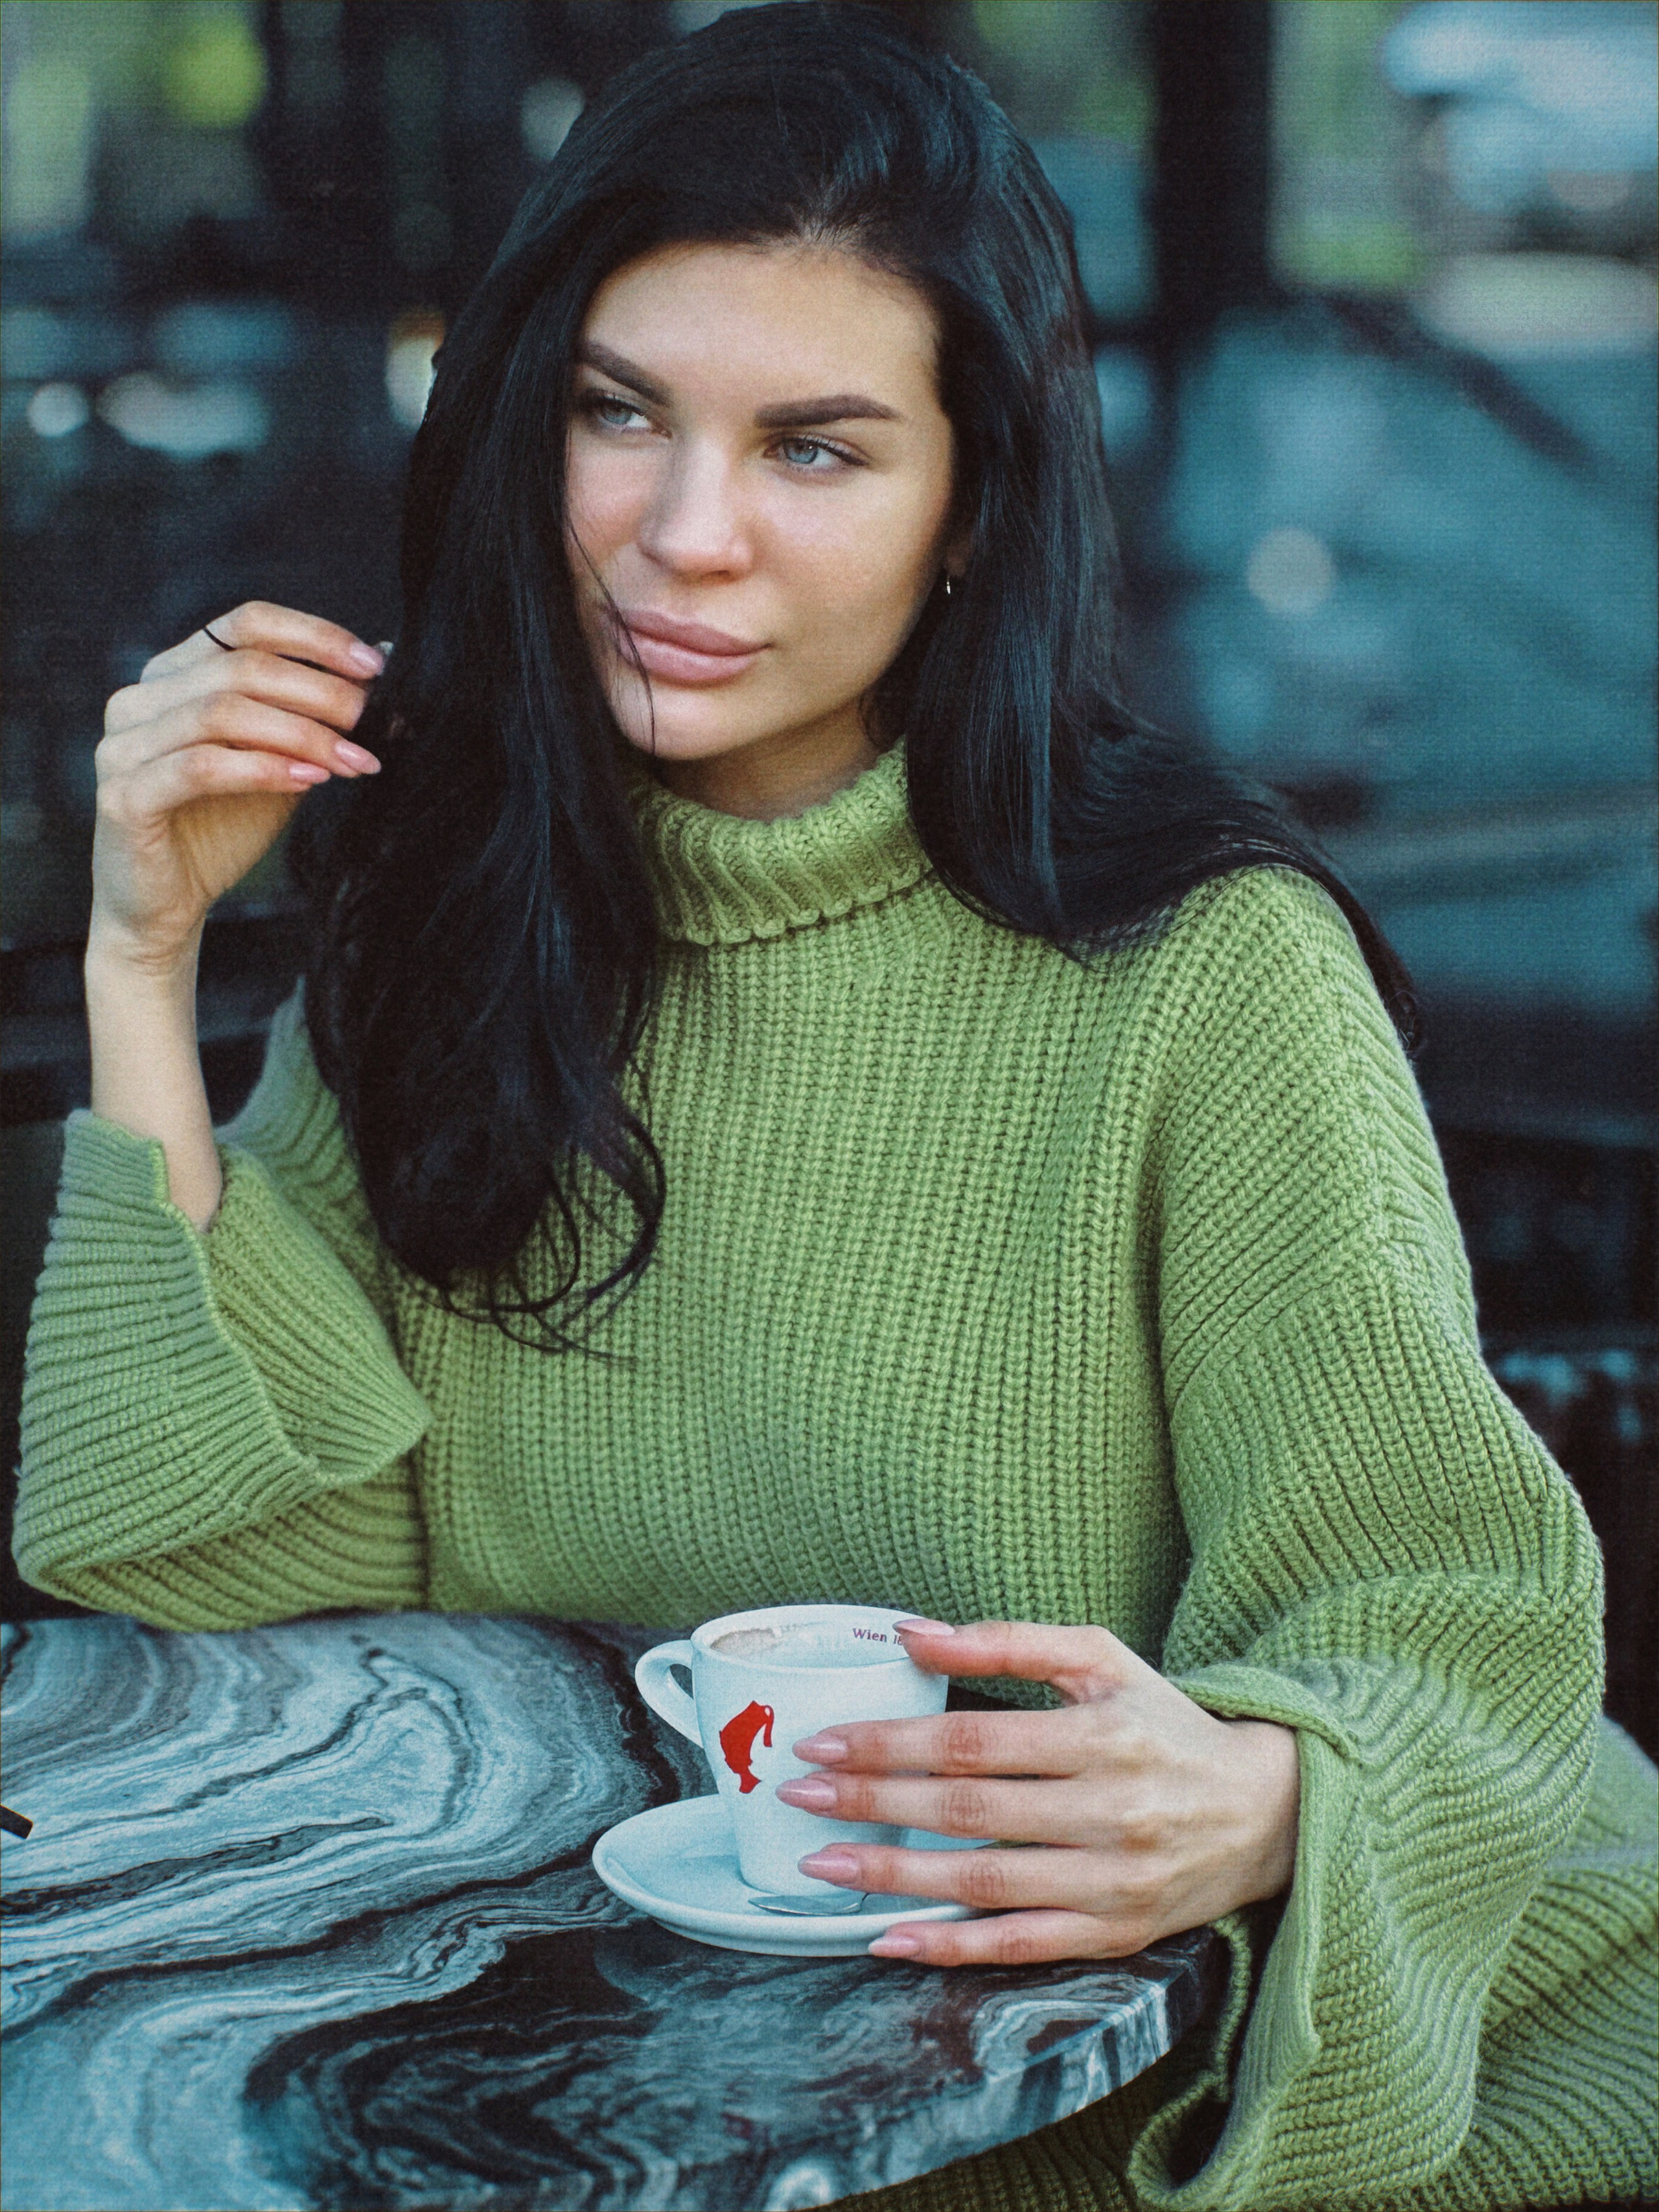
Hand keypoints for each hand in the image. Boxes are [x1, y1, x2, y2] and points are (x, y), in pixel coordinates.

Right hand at [90, 602, 386, 972]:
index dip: (314, 637)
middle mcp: (141, 697)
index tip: (373, 665)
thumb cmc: (224, 827)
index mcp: (175, 673)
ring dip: (301, 734)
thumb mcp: (282, 763)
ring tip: (354, 761)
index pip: (246, 624)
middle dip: (320, 691)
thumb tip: (381, 661)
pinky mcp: (124, 795)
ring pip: (222, 712)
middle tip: (374, 719)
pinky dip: (262, 769)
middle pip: (242, 667)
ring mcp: (125, 744)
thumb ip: (315, 717)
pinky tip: (309, 781)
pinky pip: (200, 767)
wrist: (166, 906)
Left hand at [777, 1619, 1299, 1966]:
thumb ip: (1007, 1639)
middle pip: (970, 1812)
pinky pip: (1020, 1946)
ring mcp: (1112, 1881)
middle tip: (800, 1799)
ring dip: (895, 1877)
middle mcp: (1109, 1811)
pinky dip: (951, 1948)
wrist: (1263, 1811)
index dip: (893, 1744)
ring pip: (985, 1885)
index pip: (975, 1742)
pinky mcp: (1114, 1934)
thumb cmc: (1163, 1723)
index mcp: (1102, 1735)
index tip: (825, 1745)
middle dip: (875, 1804)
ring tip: (824, 1864)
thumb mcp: (1100, 1658)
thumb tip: (912, 1633)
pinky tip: (890, 1940)